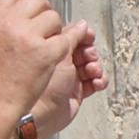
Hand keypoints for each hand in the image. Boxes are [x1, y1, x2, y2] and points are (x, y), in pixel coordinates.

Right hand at [0, 0, 74, 122]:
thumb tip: (11, 13)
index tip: (31, 10)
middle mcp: (10, 23)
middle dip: (44, 11)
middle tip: (45, 27)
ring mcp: (29, 38)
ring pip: (54, 18)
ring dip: (55, 30)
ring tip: (47, 45)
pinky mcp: (46, 54)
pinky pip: (66, 39)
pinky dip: (67, 44)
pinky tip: (60, 53)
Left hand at [27, 20, 107, 137]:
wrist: (38, 114)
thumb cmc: (38, 84)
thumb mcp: (59, 53)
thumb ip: (71, 37)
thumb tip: (83, 25)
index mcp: (50, 50)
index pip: (71, 37)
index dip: (82, 35)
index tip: (88, 35)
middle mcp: (59, 63)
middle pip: (84, 50)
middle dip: (90, 52)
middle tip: (87, 56)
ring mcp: (69, 78)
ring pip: (91, 66)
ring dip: (96, 66)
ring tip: (91, 71)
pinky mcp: (77, 93)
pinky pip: (94, 83)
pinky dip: (99, 80)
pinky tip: (96, 82)